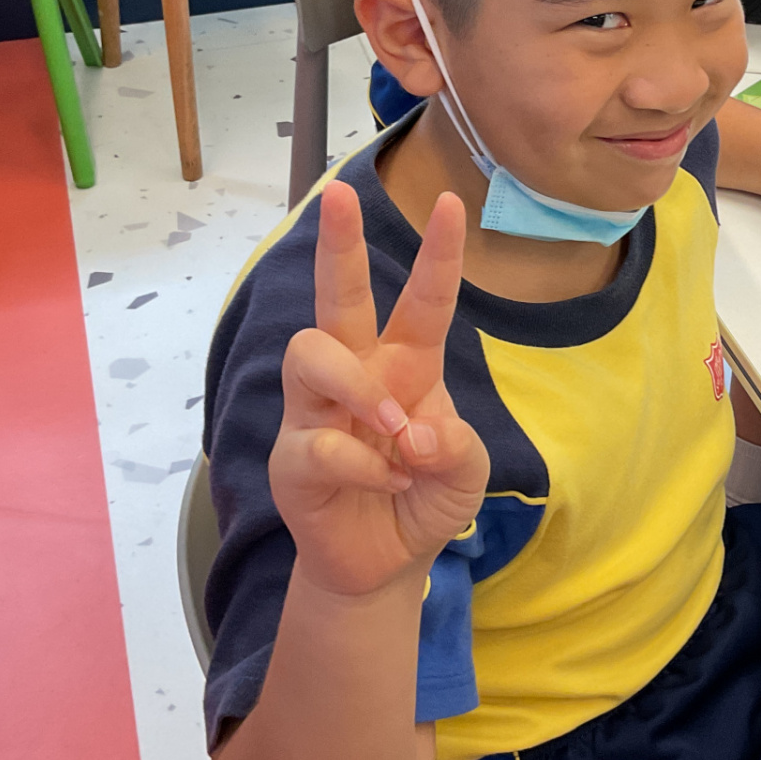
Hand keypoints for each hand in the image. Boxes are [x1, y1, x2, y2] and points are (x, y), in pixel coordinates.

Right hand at [271, 181, 488, 599]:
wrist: (386, 563)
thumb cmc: (426, 496)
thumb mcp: (467, 473)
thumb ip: (457, 447)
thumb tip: (414, 434)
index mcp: (407, 365)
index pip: (423, 301)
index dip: (440, 254)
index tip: (457, 203)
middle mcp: (358, 375)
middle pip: (339, 297)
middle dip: (338, 245)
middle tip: (337, 196)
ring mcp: (317, 412)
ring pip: (311, 354)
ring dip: (358, 386)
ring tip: (394, 427)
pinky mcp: (293, 458)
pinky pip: (319, 442)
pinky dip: (364, 466)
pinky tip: (389, 483)